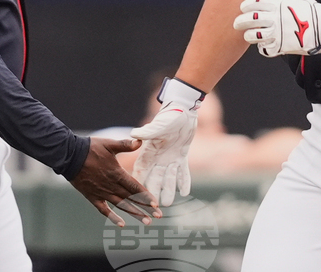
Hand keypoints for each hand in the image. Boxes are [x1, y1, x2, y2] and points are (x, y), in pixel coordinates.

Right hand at [70, 138, 160, 226]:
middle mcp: (111, 186)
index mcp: (117, 173)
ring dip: (134, 214)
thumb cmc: (90, 148)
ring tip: (146, 222)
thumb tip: (140, 141)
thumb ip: (125, 144)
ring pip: (121, 206)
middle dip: (145, 208)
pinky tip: (121, 224)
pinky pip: (104, 210)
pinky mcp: (92, 197)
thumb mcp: (109, 144)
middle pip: (131, 199)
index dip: (146, 196)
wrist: (70, 156)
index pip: (135, 187)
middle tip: (158, 216)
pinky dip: (112, 217)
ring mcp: (101, 193)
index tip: (156, 205)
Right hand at [131, 77, 203, 205]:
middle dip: (152, 194)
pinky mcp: (182, 156)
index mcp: (149, 153)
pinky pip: (183, 172)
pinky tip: (185, 192)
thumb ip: (147, 133)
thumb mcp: (158, 125)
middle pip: (153, 179)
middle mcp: (158, 158)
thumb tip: (134, 136)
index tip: (135, 197)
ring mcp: (170, 158)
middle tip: (151, 211)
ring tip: (166, 204)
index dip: (139, 185)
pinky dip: (184, 181)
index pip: (141, 172)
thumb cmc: (168, 116)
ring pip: (168, 179)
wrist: (182, 109)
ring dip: (167, 190)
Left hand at [233, 0, 320, 56]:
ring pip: (253, 35)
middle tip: (237, 24)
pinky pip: (264, 48)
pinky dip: (262, 47)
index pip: (254, 2)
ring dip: (249, 35)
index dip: (245, 5)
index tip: (243, 8)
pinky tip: (263, 45)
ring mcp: (276, 31)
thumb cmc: (312, 10)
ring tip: (248, 35)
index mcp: (276, 2)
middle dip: (241, 21)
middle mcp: (274, 16)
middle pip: (249, 18)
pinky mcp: (280, 45)